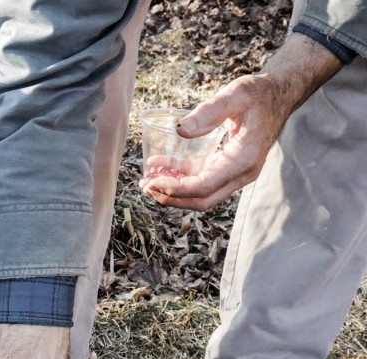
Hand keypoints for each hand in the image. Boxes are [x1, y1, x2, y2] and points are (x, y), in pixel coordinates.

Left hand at [141, 33, 341, 211]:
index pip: (204, 187)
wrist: (279, 93)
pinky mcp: (229, 167)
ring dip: (173, 190)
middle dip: (170, 197)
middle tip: (144, 186)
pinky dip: (181, 177)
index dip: (175, 189)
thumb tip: (180, 130)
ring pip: (201, 194)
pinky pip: (202, 180)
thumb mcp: (236, 94)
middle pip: (202, 200)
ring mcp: (236, 173)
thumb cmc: (260, 92)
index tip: (151, 181)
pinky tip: (160, 166)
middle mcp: (242, 173)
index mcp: (244, 160)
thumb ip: (209, 111)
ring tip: (147, 179)